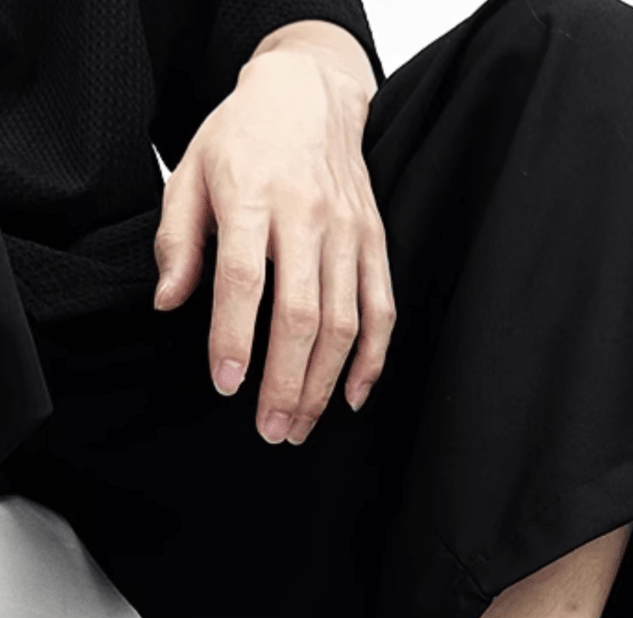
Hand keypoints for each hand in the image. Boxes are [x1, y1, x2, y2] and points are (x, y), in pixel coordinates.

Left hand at [152, 40, 394, 444]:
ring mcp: (349, 232)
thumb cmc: (243, 138)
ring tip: (300, 426)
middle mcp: (307, 216)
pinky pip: (381, 311)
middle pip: (303, 315)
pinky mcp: (375, 243)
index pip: (246, 279)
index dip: (235, 338)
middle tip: (271, 429)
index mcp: (253, 196)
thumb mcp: (192, 173)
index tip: (227, 385)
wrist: (310, 93)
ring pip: (344, 323)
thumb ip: (179, 241)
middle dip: (287, 381)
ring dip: (323, 384)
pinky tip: (350, 396)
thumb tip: (170, 304)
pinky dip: (370, 360)